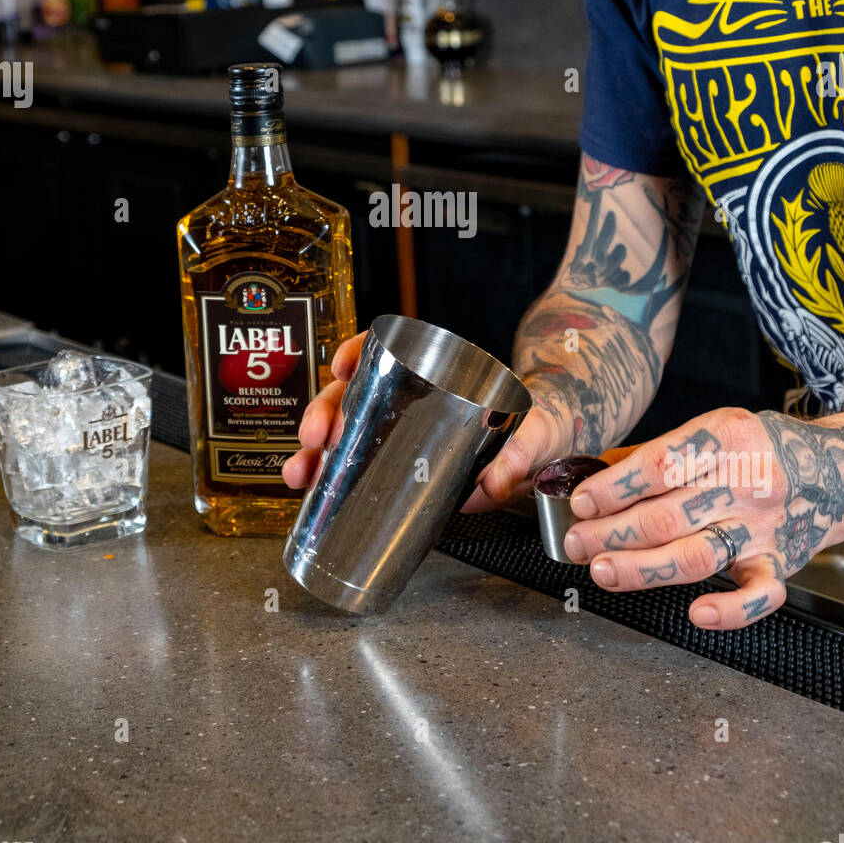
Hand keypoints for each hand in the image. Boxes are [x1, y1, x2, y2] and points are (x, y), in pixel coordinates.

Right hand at [284, 336, 566, 508]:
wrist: (544, 457)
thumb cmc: (537, 431)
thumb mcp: (537, 435)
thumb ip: (523, 453)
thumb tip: (495, 481)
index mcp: (438, 378)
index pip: (386, 351)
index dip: (356, 354)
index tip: (341, 369)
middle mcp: (409, 401)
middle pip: (352, 394)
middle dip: (324, 413)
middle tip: (317, 438)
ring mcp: (398, 435)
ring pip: (341, 432)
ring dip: (313, 451)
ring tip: (300, 474)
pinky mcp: (395, 469)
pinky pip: (349, 466)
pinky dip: (323, 477)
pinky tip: (307, 491)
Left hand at [562, 406, 843, 630]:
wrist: (831, 469)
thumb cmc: (754, 450)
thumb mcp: (710, 431)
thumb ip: (657, 454)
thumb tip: (594, 476)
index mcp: (724, 439)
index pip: (659, 465)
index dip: (613, 488)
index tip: (580, 503)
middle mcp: (745, 482)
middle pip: (667, 515)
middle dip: (611, 533)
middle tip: (577, 543)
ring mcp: (761, 526)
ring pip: (696, 555)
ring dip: (642, 568)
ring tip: (603, 570)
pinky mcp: (779, 562)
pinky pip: (759, 593)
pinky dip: (731, 609)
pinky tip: (697, 613)